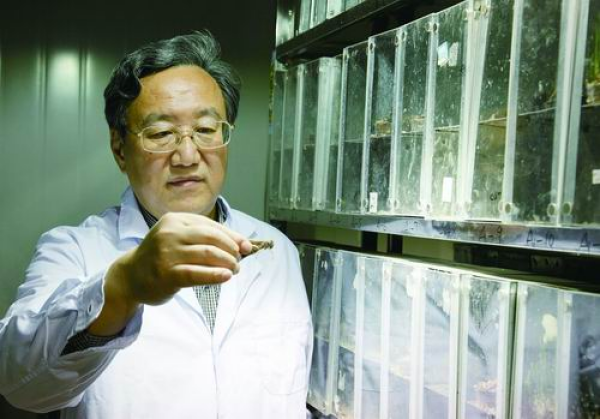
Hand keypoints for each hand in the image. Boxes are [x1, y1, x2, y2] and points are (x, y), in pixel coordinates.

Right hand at [116, 212, 252, 305]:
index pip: (211, 225)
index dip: (232, 236)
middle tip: (239, 260)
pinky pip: (197, 273)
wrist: (130, 277)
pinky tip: (226, 276)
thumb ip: (206, 238)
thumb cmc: (161, 256)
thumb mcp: (179, 239)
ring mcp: (167, 253)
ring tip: (234, 270)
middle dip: (231, 249)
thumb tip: (243, 244)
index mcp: (175, 220)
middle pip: (211, 238)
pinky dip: (215, 274)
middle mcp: (170, 233)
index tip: (246, 246)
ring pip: (207, 254)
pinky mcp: (166, 273)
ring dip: (227, 262)